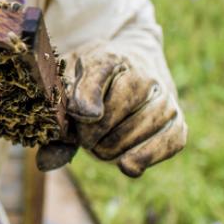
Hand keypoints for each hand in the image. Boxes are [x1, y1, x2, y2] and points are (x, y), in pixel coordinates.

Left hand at [37, 51, 186, 176]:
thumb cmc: (93, 81)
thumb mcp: (69, 85)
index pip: (95, 80)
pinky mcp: (177, 122)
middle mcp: (144, 75)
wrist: (137, 65)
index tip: (81, 116)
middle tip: (84, 135)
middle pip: (109, 117)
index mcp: (109, 58)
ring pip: (133, 134)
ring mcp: (164, 98)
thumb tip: (45, 163)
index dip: (83, 103)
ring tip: (101, 143)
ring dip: (110, 149)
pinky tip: (126, 165)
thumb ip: (58, 122)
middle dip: (89, 135)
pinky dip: (144, 158)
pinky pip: (166, 144)